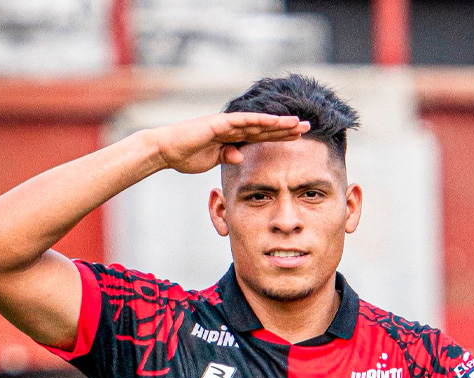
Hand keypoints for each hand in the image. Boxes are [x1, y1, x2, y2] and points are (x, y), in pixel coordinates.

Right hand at [149, 112, 309, 174]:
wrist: (166, 150)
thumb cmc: (186, 155)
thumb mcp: (212, 160)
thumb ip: (227, 156)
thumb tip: (240, 156)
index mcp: (232, 137)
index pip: (261, 136)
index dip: (280, 135)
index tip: (298, 137)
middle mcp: (232, 128)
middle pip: (265, 127)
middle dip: (286, 128)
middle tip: (308, 127)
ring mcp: (226, 124)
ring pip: (258, 123)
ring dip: (278, 123)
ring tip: (298, 123)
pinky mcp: (218, 124)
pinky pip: (243, 122)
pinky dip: (259, 121)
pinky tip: (275, 121)